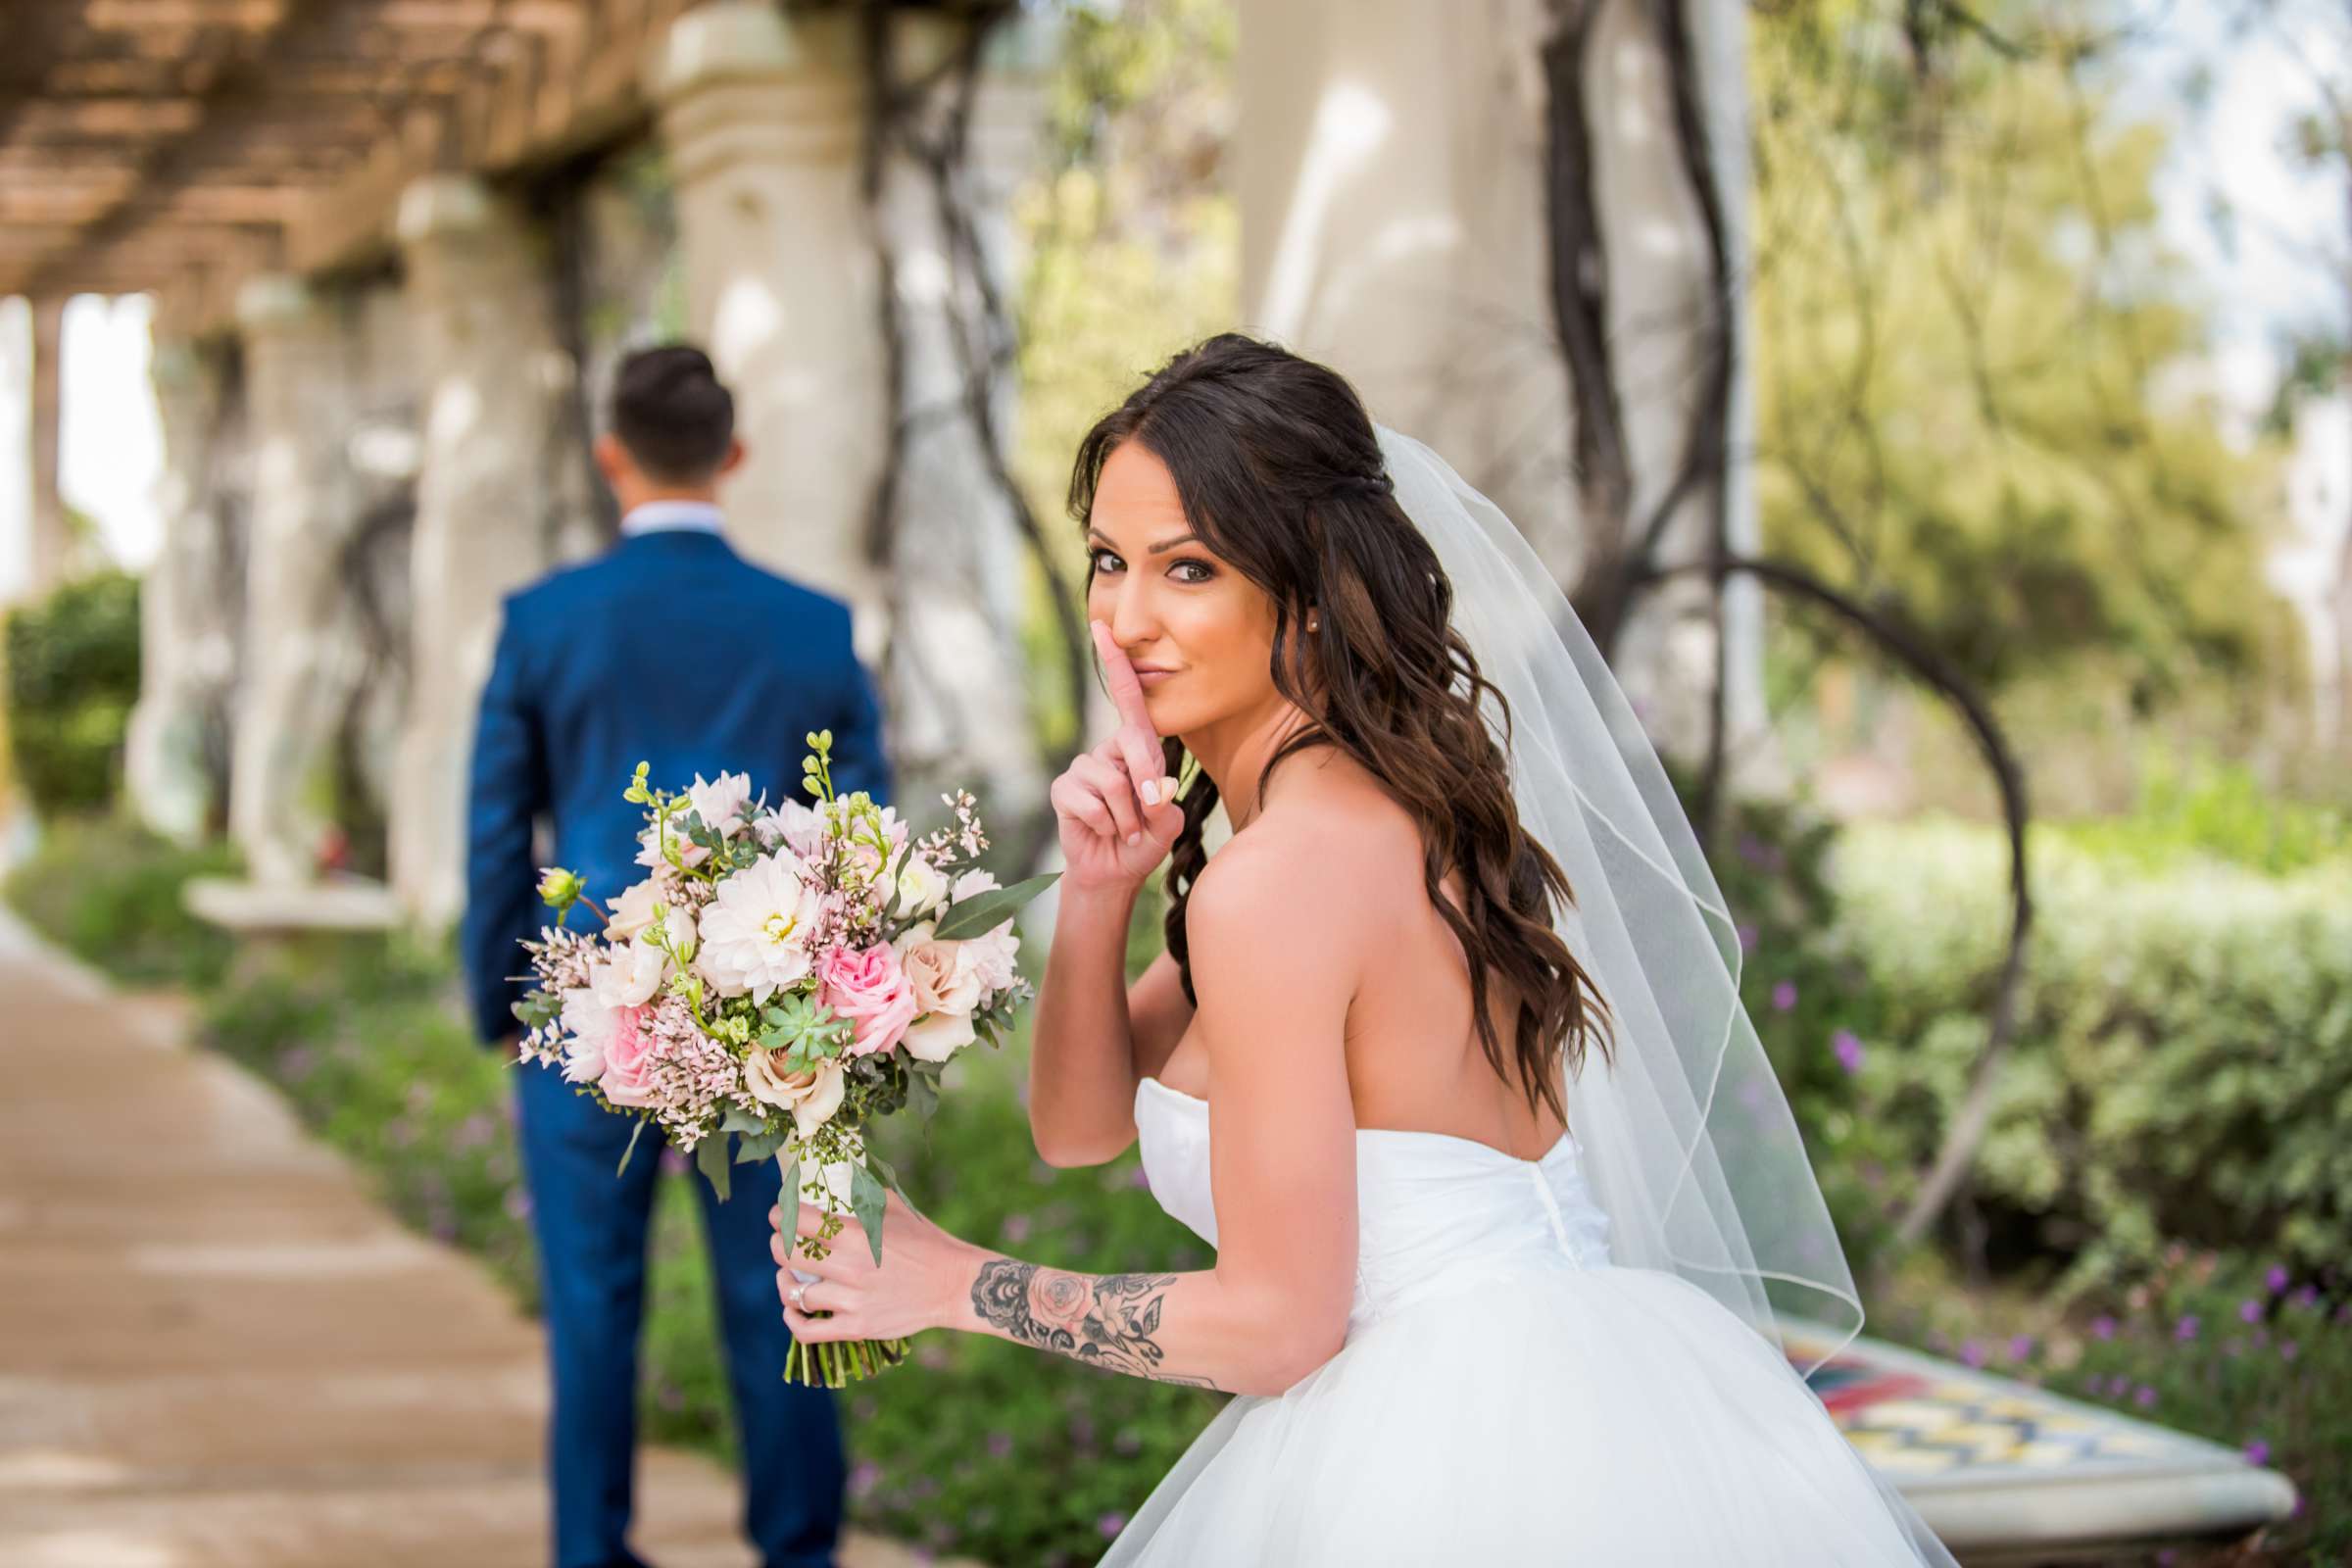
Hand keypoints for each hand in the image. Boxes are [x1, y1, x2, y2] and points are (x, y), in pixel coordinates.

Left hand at [772, 1191, 979, 1343]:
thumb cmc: (926, 1242)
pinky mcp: (856, 1327)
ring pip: (794, 1293)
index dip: (779, 1216)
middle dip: (777, 1244)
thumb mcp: (897, 1208)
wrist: (953, 1284)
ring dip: (784, 1281)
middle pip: (788, 1255)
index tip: (776, 1215)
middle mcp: (850, 1266)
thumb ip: (864, 1195)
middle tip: (780, 1241)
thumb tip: (839, 1183)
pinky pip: (808, 1330)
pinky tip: (792, 1309)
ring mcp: (852, 1300)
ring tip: (786, 1275)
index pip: (799, 1221)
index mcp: (857, 1233)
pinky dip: (792, 1320)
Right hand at [1052, 621, 1185, 891]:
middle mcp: (1107, 750)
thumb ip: (1165, 804)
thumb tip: (1150, 789)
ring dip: (1128, 817)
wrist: (1114, 872)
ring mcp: (1083, 768)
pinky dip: (1107, 825)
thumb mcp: (1166, 823)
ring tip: (1126, 832)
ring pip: (1112, 783)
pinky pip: (1091, 803)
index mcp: (1135, 746)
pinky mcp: (1064, 790)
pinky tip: (1104, 832)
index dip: (1115, 661)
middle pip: (1131, 746)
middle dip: (1146, 783)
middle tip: (1150, 816)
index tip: (1103, 626)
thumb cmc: (1143, 841)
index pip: (1127, 697)